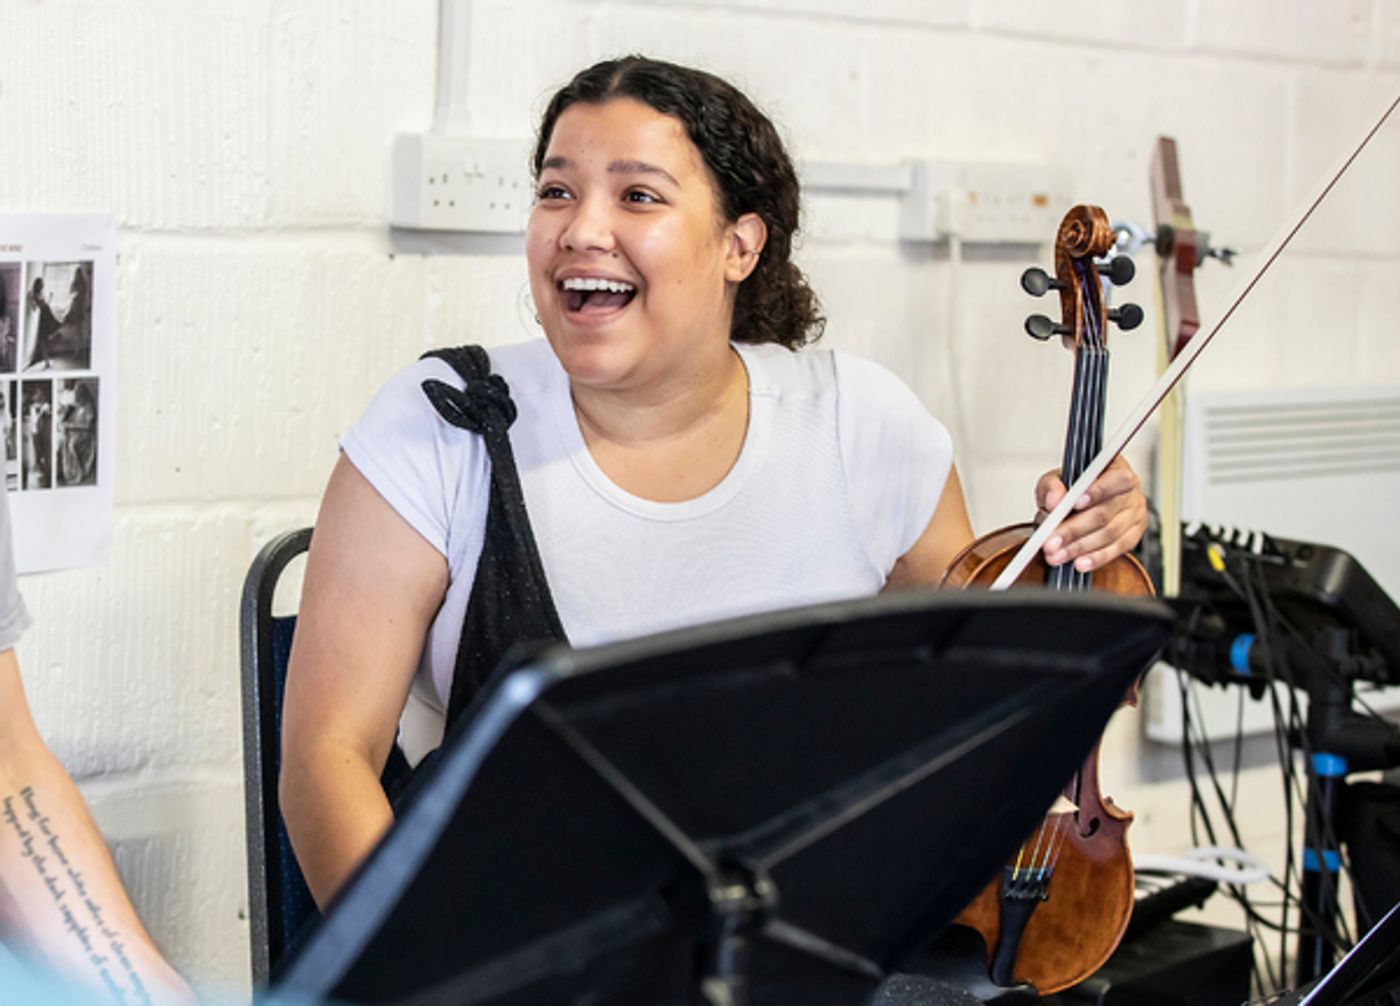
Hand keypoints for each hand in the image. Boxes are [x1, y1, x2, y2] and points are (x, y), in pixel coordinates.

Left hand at [1034, 455, 1146, 571]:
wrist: (1086, 502)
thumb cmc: (1072, 487)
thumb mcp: (1056, 479)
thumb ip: (1051, 486)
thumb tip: (1054, 501)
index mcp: (1116, 468)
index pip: (1115, 478)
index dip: (1096, 491)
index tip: (1074, 503)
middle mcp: (1130, 491)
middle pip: (1105, 512)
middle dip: (1074, 529)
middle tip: (1051, 542)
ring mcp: (1135, 514)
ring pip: (1109, 534)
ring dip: (1080, 547)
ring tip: (1056, 555)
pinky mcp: (1134, 535)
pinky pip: (1117, 550)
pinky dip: (1096, 558)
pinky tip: (1079, 563)